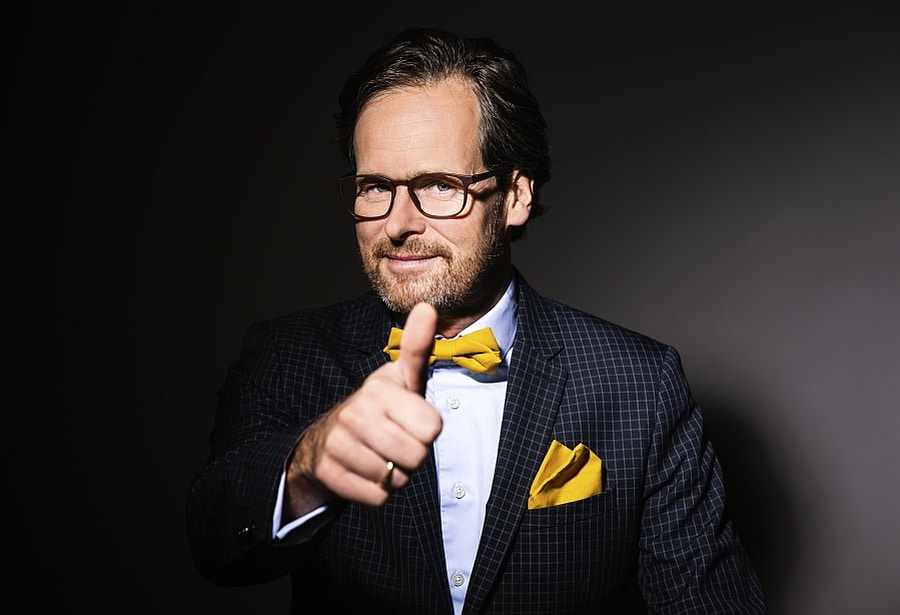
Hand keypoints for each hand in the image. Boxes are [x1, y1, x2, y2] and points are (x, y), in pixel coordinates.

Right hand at [285, 303, 442, 516]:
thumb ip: (417, 346)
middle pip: (417, 455)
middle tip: (395, 442)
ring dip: (395, 475)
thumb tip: (427, 306)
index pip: (432, 428)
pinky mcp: (329, 472)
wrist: (326, 442)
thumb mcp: (400, 378)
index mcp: (379, 389)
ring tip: (379, 455)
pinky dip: (378, 491)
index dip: (427, 430)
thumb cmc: (378, 409)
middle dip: (413, 456)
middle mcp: (356, 413)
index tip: (410, 420)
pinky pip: (378, 496)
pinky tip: (365, 472)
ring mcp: (339, 443)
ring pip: (397, 478)